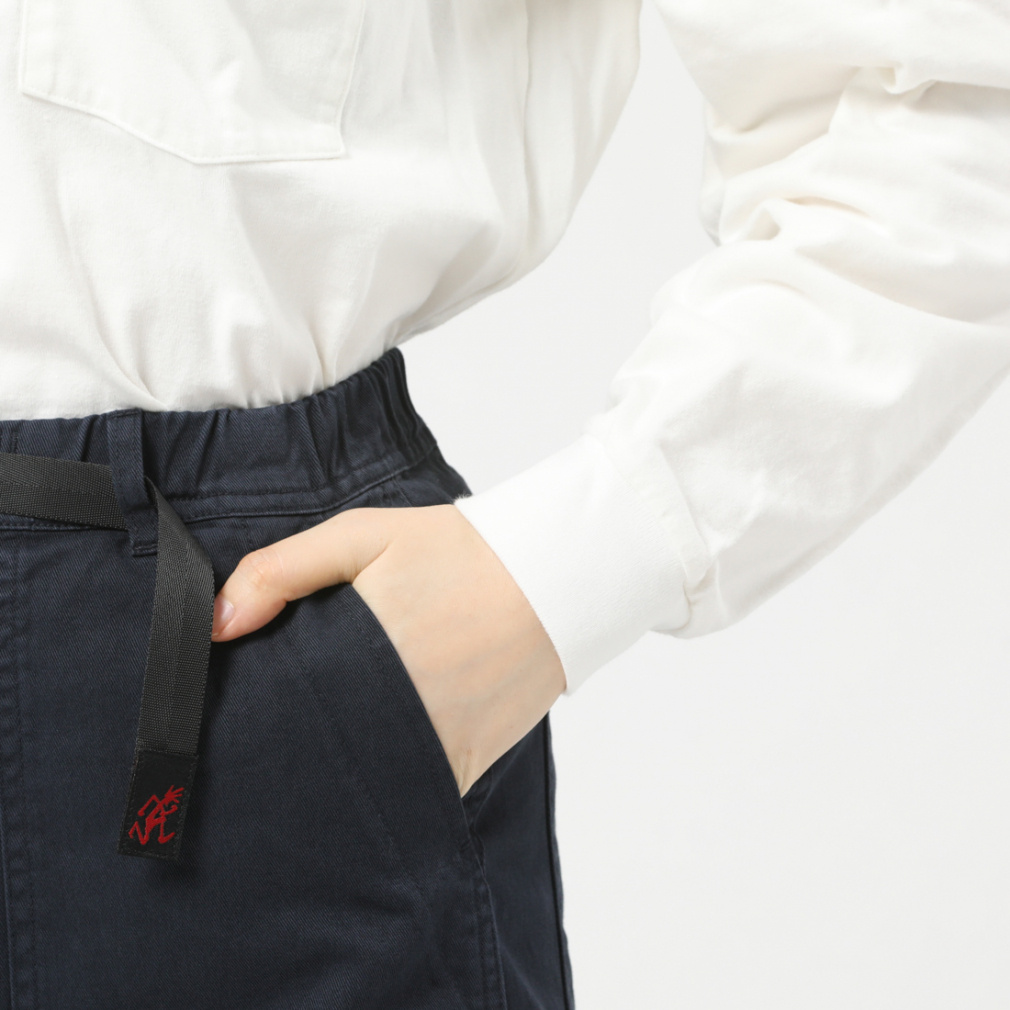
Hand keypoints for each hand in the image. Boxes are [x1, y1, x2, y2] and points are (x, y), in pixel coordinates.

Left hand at [210, 504, 566, 794]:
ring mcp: (433, 749)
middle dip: (285, 747)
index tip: (228, 715)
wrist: (555, 576)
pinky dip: (386, 780)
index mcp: (359, 659)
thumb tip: (213, 623)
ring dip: (334, 769)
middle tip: (266, 733)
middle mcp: (395, 715)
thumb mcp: (364, 536)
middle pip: (310, 756)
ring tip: (320, 740)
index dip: (246, 717)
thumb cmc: (458, 552)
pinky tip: (373, 752)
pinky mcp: (465, 767)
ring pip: (356, 784)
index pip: (275, 714)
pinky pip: (408, 792)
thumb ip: (282, 571)